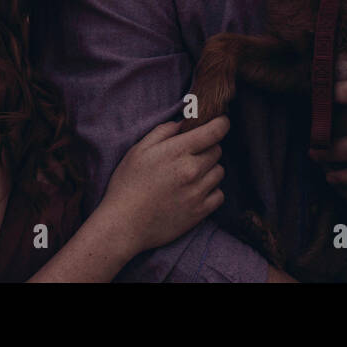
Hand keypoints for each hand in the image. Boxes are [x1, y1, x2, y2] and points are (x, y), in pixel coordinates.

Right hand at [98, 116, 228, 255]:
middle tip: (189, 155)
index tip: (221, 122)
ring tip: (189, 176)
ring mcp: (198, 192)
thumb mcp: (139, 150)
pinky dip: (211, 192)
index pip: (215, 131)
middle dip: (207, 148)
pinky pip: (219, 195)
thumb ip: (163, 131)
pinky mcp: (200, 212)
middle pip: (217, 150)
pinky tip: (194, 192)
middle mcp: (192, 170)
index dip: (221, 123)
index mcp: (177, 151)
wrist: (124, 224)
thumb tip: (183, 124)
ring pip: (219, 172)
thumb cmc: (127, 185)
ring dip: (209, 170)